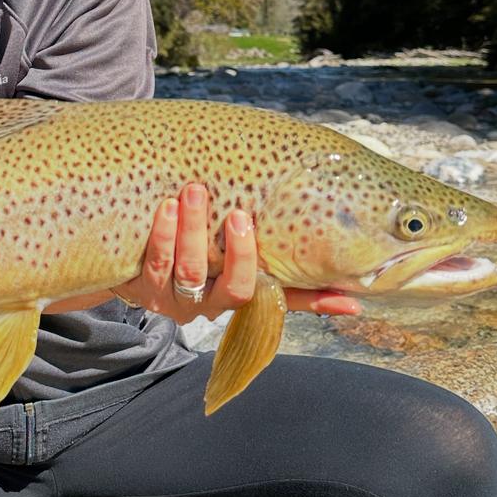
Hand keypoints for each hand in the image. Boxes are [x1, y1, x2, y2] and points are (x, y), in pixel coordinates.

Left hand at [112, 183, 362, 323]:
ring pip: (187, 270)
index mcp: (234, 300)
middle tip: (237, 210)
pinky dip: (162, 234)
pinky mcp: (141, 286)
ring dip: (192, 231)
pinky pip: (154, 261)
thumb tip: (355, 303)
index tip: (259, 227)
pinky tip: (166, 206)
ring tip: (195, 192)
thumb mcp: (253, 279)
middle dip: (233, 250)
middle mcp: (204, 305)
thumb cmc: (212, 268)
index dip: (264, 269)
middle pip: (224, 286)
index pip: (254, 292)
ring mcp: (171, 297)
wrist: (141, 268)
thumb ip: (300, 290)